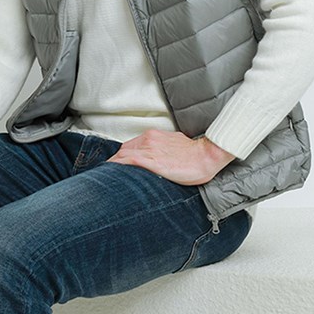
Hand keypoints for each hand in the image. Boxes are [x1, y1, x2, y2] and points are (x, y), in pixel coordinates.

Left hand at [106, 129, 235, 184]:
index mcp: (154, 136)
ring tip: (107, 177)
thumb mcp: (175, 145)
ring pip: (123, 155)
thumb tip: (158, 157)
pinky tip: (112, 174)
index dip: (121, 157)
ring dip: (113, 165)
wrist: (206, 155)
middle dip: (115, 162)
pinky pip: (128, 161)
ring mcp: (149, 149)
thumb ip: (162, 148)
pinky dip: (118, 166)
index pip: (130, 146)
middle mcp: (149, 140)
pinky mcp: (152, 161)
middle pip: (123, 150)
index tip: (117, 165)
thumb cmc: (194, 154)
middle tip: (109, 174)